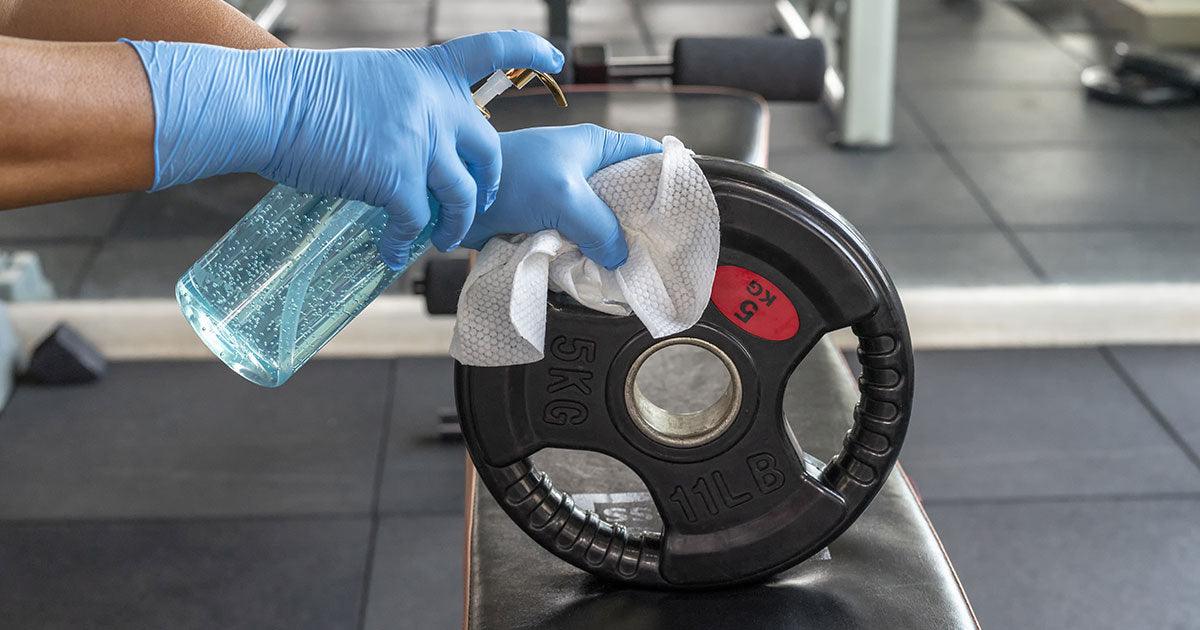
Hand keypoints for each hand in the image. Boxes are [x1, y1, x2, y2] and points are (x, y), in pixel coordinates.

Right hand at [123, 31, 563, 267]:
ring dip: (456, 226)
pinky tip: (392, 253)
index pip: (493, 50)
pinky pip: (416, 222)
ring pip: (464, 197)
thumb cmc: (303, 94)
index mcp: (429, 71)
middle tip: (477, 205)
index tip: (555, 60)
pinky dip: (405, 243)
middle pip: (489, 152)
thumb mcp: (371, 81)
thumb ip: (406, 105)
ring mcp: (420, 141)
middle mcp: (435, 104)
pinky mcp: (396, 178)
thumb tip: (414, 142)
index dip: (529, 53)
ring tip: (443, 240)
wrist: (268, 104)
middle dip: (489, 185)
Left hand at [463, 124, 661, 268]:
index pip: (649, 156)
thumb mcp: (566, 198)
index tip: (688, 210)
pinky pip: (580, 240)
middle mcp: (586, 169)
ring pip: (604, 224)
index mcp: (597, 147)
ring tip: (636, 269)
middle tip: (665, 252)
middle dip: (644, 224)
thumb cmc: (511, 179)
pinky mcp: (549, 222)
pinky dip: (588, 255)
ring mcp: (567, 198)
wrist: (456, 198)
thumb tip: (620, 256)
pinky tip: (600, 273)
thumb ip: (601, 227)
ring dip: (613, 245)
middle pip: (630, 197)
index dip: (670, 179)